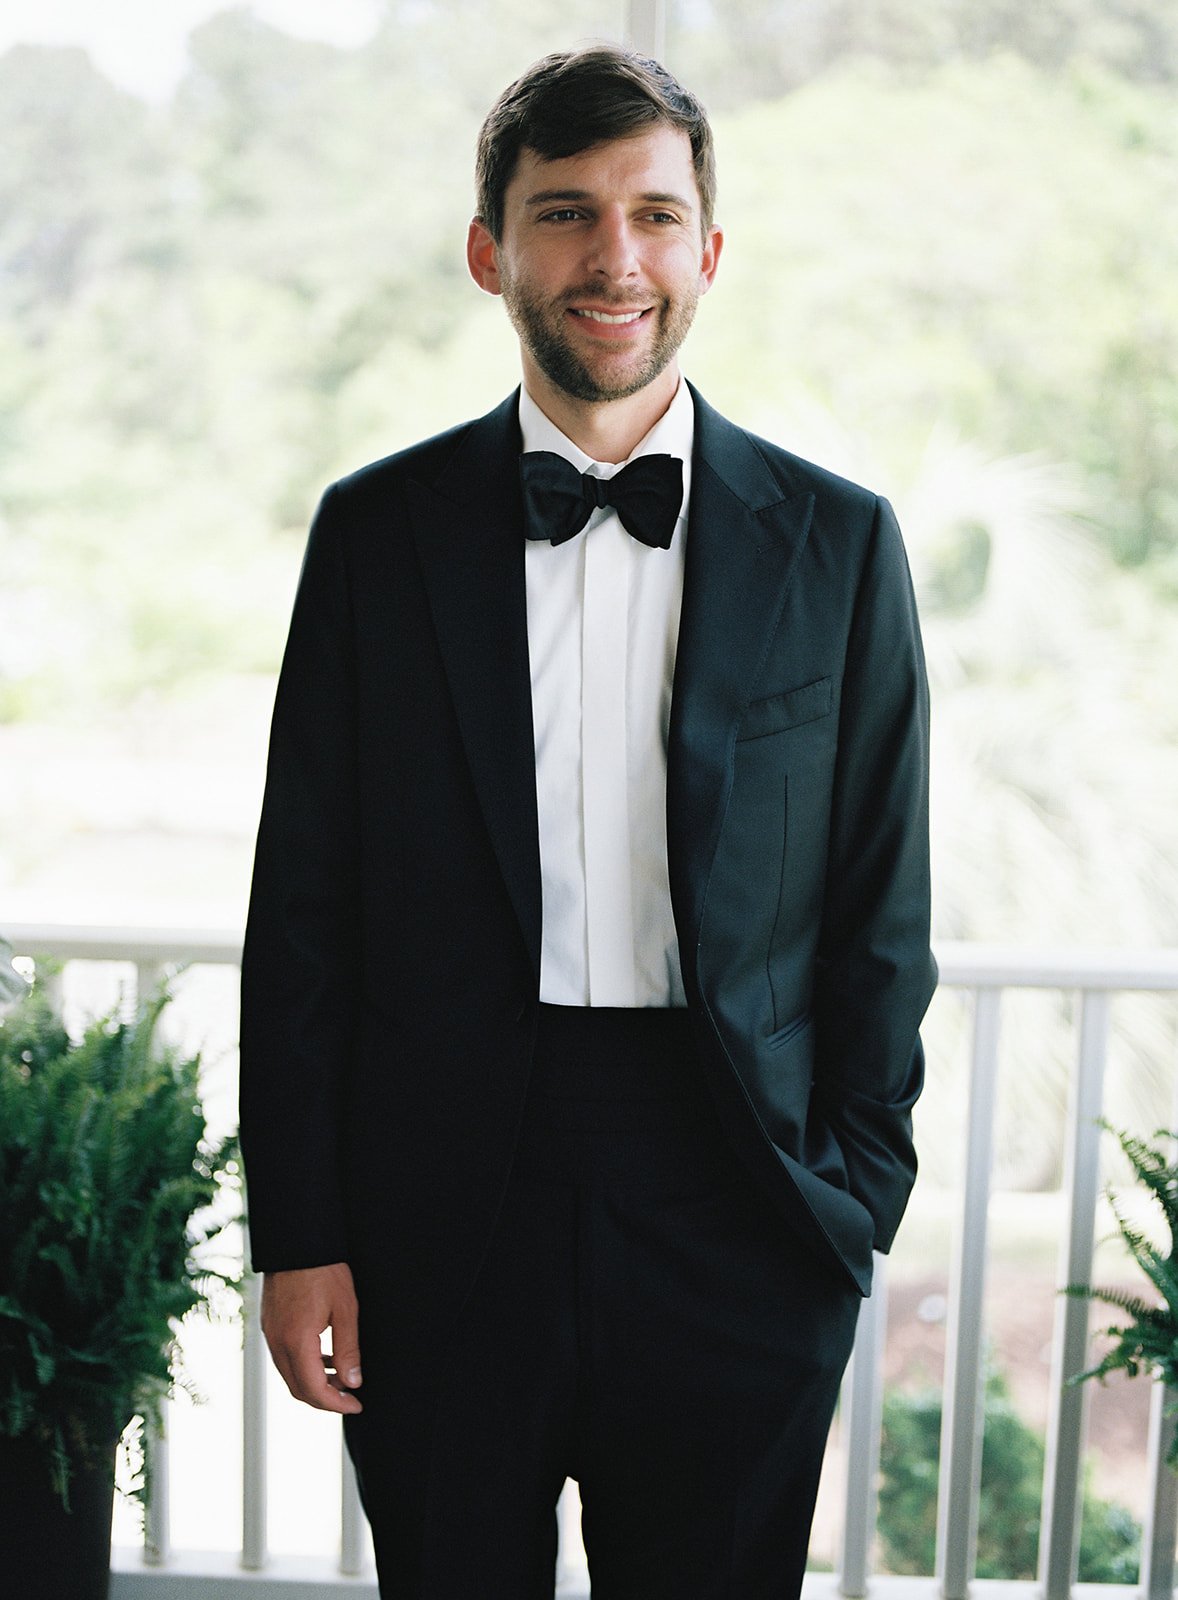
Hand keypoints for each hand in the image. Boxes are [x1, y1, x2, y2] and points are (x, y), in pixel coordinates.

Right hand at [260, 1261, 362, 1413]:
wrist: (297, 1241)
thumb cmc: (324, 1270)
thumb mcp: (345, 1309)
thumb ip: (348, 1349)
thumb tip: (353, 1382)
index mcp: (297, 1341)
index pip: (313, 1389)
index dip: (335, 1404)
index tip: (356, 1405)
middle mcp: (277, 1342)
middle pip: (298, 1388)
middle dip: (325, 1399)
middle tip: (350, 1397)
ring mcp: (270, 1334)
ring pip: (290, 1375)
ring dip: (314, 1383)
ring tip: (342, 1378)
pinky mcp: (270, 1325)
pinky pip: (284, 1358)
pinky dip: (304, 1366)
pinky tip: (325, 1358)